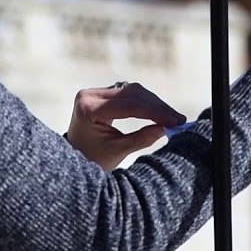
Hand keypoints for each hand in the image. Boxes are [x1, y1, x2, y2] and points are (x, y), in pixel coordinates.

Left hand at [65, 81, 187, 170]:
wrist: (71, 160)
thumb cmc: (92, 160)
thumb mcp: (117, 152)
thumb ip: (142, 138)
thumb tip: (167, 128)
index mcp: (89, 109)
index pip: (128, 105)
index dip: (156, 111)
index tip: (176, 121)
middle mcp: (89, 95)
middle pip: (132, 93)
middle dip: (157, 106)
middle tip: (178, 119)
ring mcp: (94, 92)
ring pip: (132, 90)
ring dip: (154, 103)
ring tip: (172, 118)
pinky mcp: (101, 94)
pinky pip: (128, 93)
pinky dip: (145, 102)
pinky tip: (159, 112)